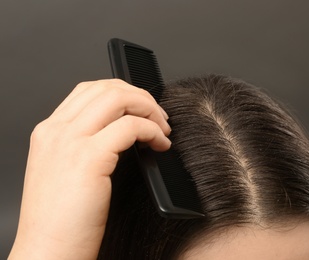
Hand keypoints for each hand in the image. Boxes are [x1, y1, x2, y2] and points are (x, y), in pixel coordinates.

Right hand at [9, 79, 170, 258]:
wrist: (48, 251)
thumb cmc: (60, 220)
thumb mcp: (65, 171)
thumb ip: (85, 144)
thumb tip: (121, 129)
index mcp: (50, 132)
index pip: (89, 90)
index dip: (123, 92)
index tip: (142, 107)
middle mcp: (56, 131)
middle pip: (106, 88)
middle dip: (140, 96)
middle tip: (158, 116)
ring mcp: (70, 142)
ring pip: (118, 99)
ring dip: (149, 109)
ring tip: (161, 129)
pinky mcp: (88, 158)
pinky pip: (131, 127)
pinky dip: (152, 131)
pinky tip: (160, 145)